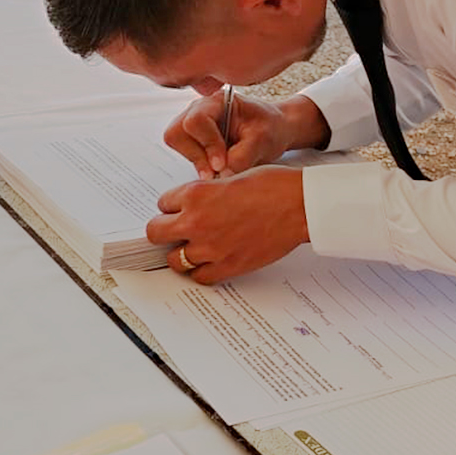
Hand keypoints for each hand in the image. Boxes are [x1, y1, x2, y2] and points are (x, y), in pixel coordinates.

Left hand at [145, 166, 307, 283]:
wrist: (299, 206)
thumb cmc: (272, 186)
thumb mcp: (230, 178)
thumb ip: (207, 193)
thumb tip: (195, 205)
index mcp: (196, 194)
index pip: (163, 203)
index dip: (173, 206)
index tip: (182, 209)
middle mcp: (196, 221)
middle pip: (156, 232)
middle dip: (165, 230)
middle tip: (176, 230)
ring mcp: (210, 248)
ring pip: (174, 259)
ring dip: (182, 253)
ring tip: (195, 247)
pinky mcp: (227, 266)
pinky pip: (199, 277)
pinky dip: (201, 271)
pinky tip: (211, 261)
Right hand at [164, 90, 298, 178]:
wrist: (273, 130)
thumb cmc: (269, 128)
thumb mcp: (262, 141)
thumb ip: (242, 157)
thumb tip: (222, 173)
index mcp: (218, 101)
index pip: (196, 120)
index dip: (207, 144)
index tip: (222, 163)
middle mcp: (200, 109)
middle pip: (176, 132)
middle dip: (196, 155)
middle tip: (218, 169)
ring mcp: (193, 123)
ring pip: (176, 143)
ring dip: (197, 161)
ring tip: (220, 168)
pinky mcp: (193, 139)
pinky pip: (184, 153)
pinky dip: (199, 165)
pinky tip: (217, 166)